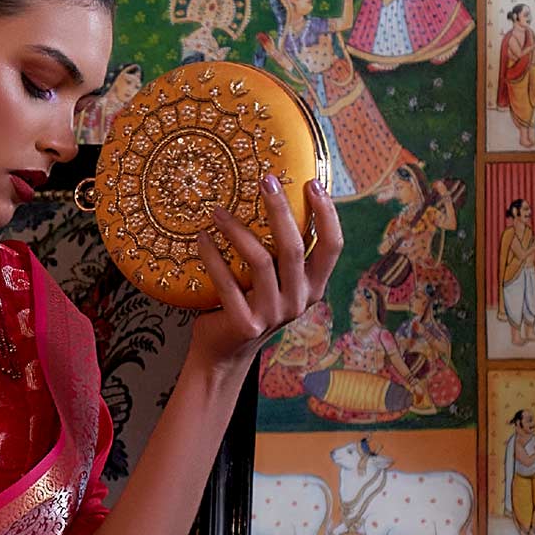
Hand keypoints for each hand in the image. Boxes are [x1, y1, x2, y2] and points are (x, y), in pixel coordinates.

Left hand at [186, 177, 345, 370]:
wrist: (224, 353)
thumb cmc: (250, 305)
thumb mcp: (276, 282)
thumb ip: (284, 253)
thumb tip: (278, 196)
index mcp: (313, 287)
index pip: (332, 246)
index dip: (327, 213)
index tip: (312, 183)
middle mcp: (298, 302)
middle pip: (294, 247)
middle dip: (280, 209)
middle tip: (266, 180)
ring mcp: (273, 315)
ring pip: (261, 261)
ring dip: (237, 231)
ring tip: (218, 211)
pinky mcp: (245, 324)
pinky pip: (227, 283)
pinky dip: (213, 257)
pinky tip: (202, 238)